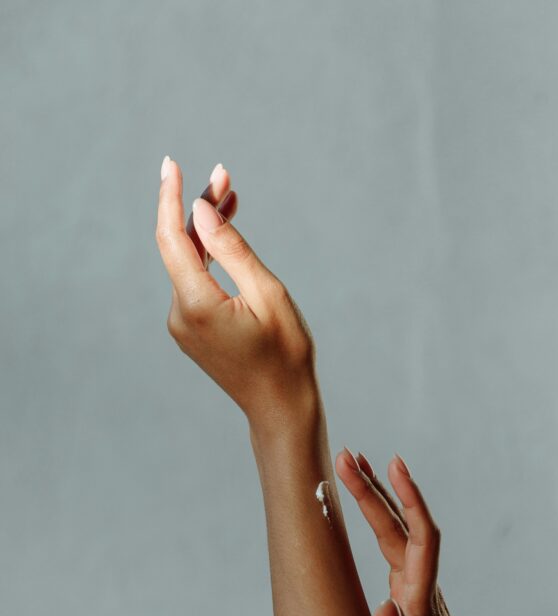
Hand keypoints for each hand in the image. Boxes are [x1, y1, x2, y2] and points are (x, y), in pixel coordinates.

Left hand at [156, 157, 316, 428]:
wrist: (281, 407)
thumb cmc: (285, 354)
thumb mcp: (268, 294)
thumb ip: (232, 249)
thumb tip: (199, 210)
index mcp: (196, 305)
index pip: (173, 238)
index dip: (170, 198)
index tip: (171, 164)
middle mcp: (179, 315)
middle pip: (180, 247)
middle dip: (198, 209)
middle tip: (224, 176)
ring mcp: (182, 325)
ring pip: (187, 264)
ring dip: (205, 232)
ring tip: (230, 196)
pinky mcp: (191, 330)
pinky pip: (193, 283)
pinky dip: (207, 258)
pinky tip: (222, 237)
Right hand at [335, 449, 493, 615]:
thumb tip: (383, 610)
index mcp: (421, 601)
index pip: (421, 538)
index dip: (409, 500)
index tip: (392, 466)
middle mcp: (421, 586)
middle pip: (401, 526)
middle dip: (375, 489)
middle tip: (347, 455)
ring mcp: (415, 587)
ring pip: (396, 532)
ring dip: (376, 498)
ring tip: (353, 465)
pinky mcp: (408, 594)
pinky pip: (393, 546)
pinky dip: (378, 520)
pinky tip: (366, 511)